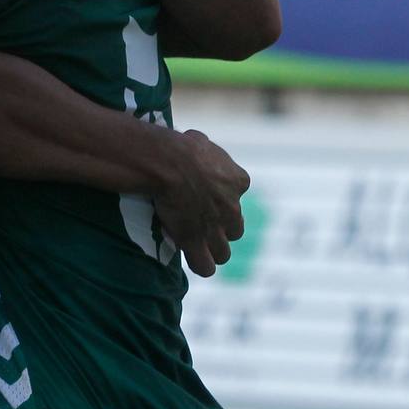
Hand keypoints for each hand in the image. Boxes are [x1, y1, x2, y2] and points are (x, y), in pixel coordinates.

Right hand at [153, 129, 249, 277]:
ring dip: (212, 249)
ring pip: (223, 252)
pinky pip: (206, 266)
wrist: (170, 162)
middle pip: (235, 228)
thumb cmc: (181, 147)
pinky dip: (200, 264)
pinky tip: (190, 257)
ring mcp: (217, 228)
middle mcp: (233, 208)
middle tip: (199, 220)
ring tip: (195, 244)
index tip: (203, 192)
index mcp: (238, 181)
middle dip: (221, 227)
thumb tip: (197, 142)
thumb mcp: (200, 141)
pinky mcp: (197, 242)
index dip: (220, 195)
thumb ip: (206, 151)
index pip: (237, 193)